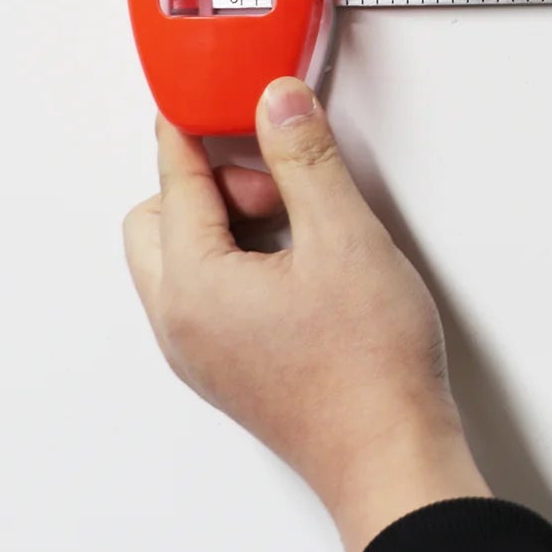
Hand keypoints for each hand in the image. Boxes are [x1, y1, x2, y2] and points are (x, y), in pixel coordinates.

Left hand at [124, 79, 489, 551]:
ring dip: (228, 225)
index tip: (211, 97)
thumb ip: (305, 160)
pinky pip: (210, 294)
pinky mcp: (232, 368)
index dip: (195, 129)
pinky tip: (304, 263)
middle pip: (161, 221)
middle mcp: (181, 323)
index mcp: (193, 287)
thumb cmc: (370, 367)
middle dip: (213, 184)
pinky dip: (241, 262)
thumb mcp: (346, 237)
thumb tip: (277, 106)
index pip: (175, 182)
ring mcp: (203, 352)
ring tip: (303, 223)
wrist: (391, 455)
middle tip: (280, 179)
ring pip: (184, 260)